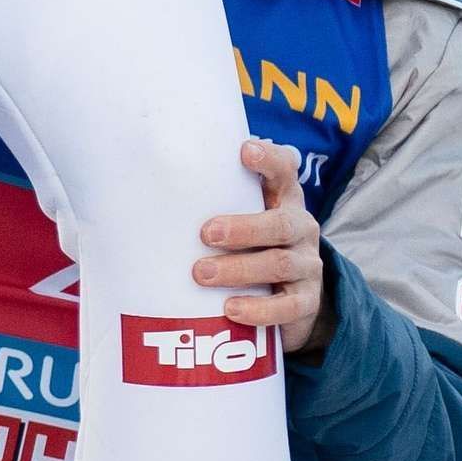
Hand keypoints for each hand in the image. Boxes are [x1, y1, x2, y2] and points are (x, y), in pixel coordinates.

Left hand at [194, 137, 326, 340]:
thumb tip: (154, 183)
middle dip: (243, 228)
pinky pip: (288, 307)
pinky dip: (259, 309)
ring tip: (202, 274)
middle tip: (205, 234)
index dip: (269, 159)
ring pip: (280, 264)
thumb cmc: (255, 246)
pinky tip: (231, 309)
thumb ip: (217, 199)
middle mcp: (301, 228)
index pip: (285, 170)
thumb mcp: (245, 216)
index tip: (244, 150)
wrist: (295, 297)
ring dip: (239, 270)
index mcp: (284, 200)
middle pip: (280, 224)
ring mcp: (308, 266)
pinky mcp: (306, 302)